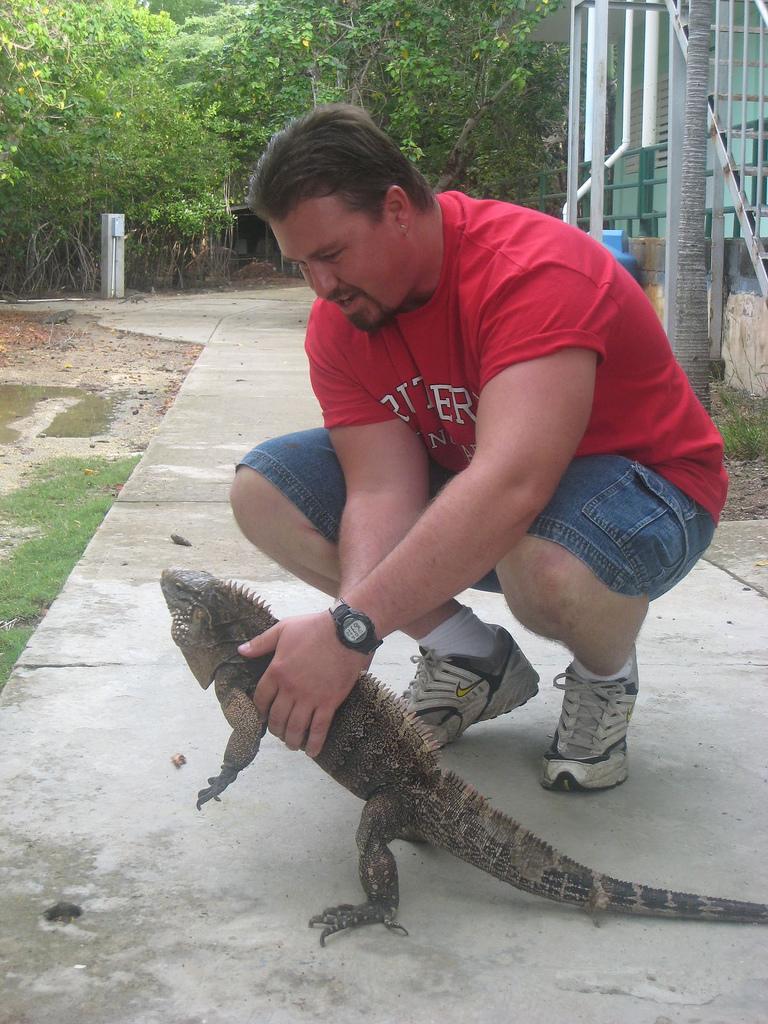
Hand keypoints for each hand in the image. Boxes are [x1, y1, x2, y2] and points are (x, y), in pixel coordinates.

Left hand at [237, 612, 370, 756]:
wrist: (346, 631)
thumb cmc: (313, 627)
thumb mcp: (283, 629)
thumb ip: (260, 643)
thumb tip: (240, 651)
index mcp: (276, 671)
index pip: (261, 699)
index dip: (259, 710)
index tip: (262, 716)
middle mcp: (290, 688)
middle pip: (276, 718)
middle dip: (275, 729)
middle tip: (278, 732)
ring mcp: (310, 697)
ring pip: (295, 727)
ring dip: (291, 740)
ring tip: (292, 743)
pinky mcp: (329, 702)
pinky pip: (319, 729)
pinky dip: (314, 743)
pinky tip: (311, 751)